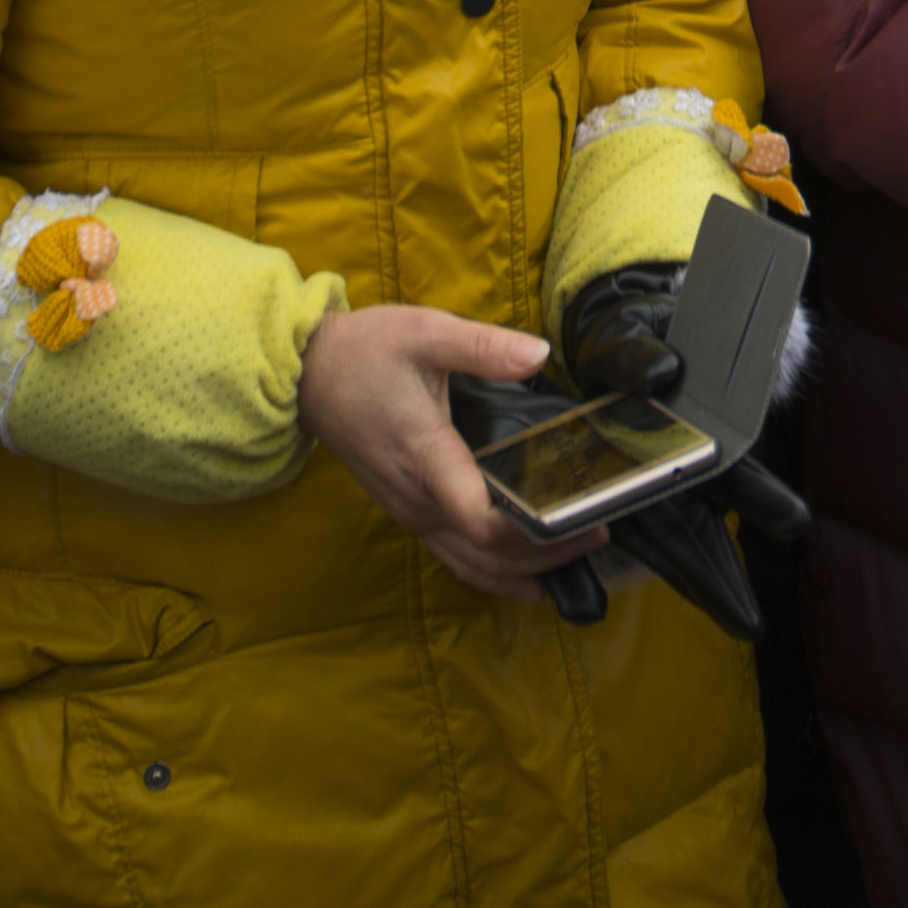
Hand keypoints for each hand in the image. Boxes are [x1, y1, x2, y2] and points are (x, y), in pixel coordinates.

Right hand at [295, 302, 602, 596]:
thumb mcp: (424, 333)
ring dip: (524, 568)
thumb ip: (484, 346)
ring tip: (577, 553)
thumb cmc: (364, 353)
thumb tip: (539, 354)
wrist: (307, 376)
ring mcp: (410, 512)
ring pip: (470, 565)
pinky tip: (527, 573)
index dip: (526, 531)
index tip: (576, 519)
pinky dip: (494, 571)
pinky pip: (454, 556)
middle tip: (599, 532)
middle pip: (486, 553)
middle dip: (545, 552)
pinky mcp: (408, 511)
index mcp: (426, 457)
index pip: (479, 519)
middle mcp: (417, 499)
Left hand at [554, 253, 804, 639]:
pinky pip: (587, 550)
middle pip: (701, 532)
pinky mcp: (592, 507)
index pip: (735, 471)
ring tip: (714, 630)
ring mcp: (636, 497)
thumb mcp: (629, 339)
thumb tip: (662, 372)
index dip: (762, 498)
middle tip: (749, 622)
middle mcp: (674, 475)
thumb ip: (638, 355)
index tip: (792, 521)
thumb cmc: (628, 342)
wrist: (595, 350)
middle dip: (720, 577)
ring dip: (682, 588)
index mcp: (695, 433)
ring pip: (662, 550)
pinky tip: (583, 607)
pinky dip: (579, 581)